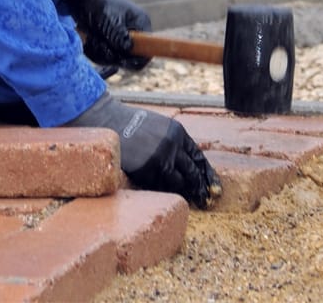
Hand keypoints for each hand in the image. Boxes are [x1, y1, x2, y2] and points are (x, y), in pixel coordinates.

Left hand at [63, 0, 151, 69]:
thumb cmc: (98, 3)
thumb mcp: (110, 19)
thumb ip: (120, 37)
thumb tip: (129, 52)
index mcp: (141, 24)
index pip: (147, 52)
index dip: (135, 60)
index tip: (119, 58)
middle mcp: (133, 34)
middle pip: (127, 60)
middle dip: (111, 53)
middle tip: (98, 40)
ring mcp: (120, 40)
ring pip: (112, 59)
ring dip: (99, 50)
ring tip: (91, 35)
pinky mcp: (108, 43)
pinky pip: (102, 57)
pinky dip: (93, 49)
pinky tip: (87, 37)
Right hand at [67, 93, 221, 208]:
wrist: (109, 120)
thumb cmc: (133, 124)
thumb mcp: (159, 126)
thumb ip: (174, 142)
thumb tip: (188, 165)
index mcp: (177, 132)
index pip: (199, 158)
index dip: (208, 175)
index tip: (214, 188)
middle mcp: (172, 145)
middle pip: (192, 173)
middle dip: (199, 189)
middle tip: (204, 201)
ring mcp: (160, 158)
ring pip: (178, 183)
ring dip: (182, 193)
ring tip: (186, 201)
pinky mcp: (146, 170)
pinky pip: (159, 186)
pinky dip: (163, 192)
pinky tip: (164, 195)